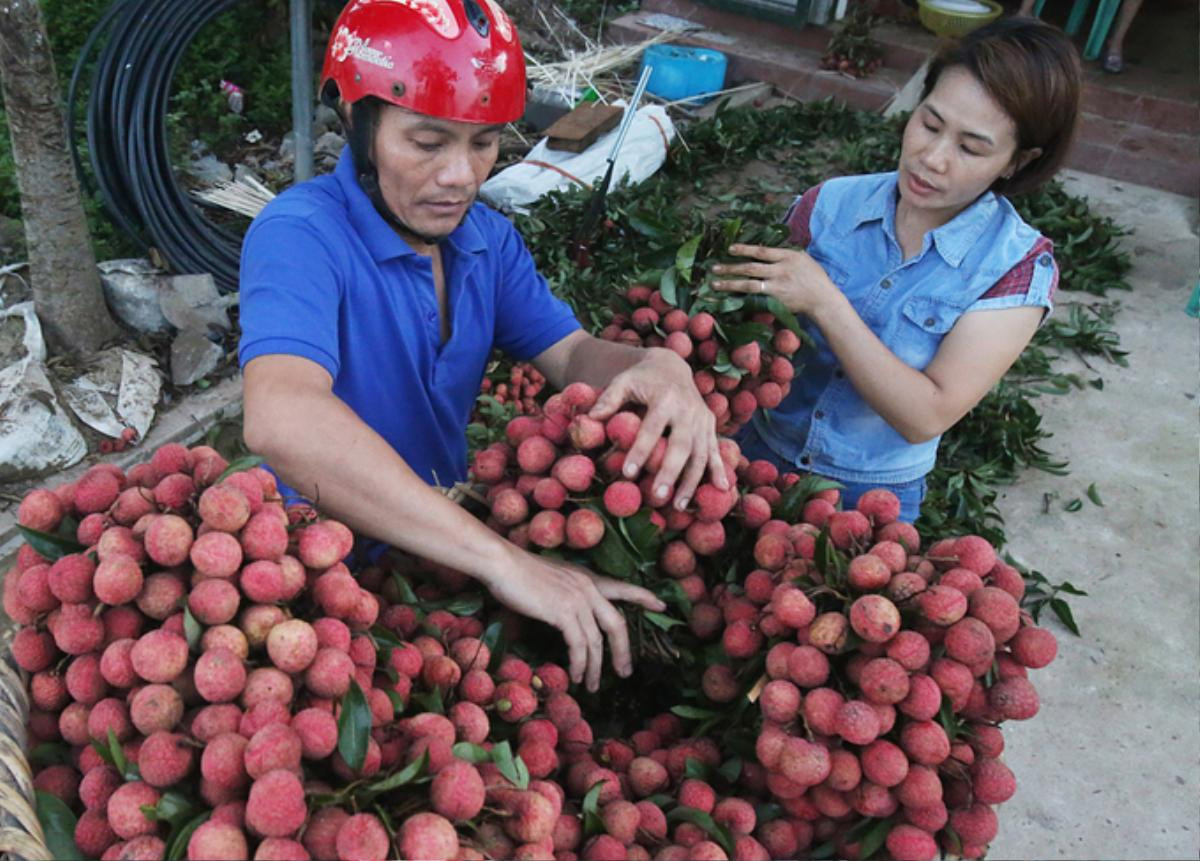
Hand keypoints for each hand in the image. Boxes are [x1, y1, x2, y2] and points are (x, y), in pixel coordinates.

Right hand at [483, 546, 665, 690]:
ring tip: (590, 685)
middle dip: (623, 651)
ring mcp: (578, 599)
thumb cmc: (517, 572)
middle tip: (624, 672)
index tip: (661, 606)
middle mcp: (588, 587)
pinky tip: (575, 676)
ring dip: (594, 667)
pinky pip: (579, 645)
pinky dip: (579, 663)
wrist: (501, 564)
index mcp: (587, 578)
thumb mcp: (551, 580)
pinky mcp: (563, 611)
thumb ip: (565, 595)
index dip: (643, 597)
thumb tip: (567, 617)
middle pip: (616, 624)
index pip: (622, 587)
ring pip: (597, 641)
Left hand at [589, 348, 727, 509]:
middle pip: (680, 445)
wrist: (671, 365)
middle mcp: (688, 408)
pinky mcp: (710, 425)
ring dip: (692, 481)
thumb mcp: (623, 381)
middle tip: (658, 497)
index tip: (627, 474)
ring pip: (700, 453)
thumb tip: (592, 418)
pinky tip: (722, 489)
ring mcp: (702, 418)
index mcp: (665, 398)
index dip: (640, 452)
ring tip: (679, 506)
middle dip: (670, 472)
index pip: (651, 429)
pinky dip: (719, 470)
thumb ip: (609, 399)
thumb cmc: (642, 378)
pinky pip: (715, 450)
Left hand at [711, 243, 836, 316]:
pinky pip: (754, 299)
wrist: (823, 299)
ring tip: (714, 284)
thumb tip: (765, 251)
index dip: (744, 249)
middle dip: (730, 268)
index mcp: (787, 257)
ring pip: (748, 285)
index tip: (730, 248)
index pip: (761, 251)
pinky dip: (740, 299)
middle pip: (750, 268)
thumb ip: (784, 255)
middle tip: (713, 268)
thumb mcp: (802, 258)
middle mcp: (780, 271)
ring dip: (730, 284)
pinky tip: (728, 299)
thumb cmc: (814, 278)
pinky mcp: (775, 301)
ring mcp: (777, 287)